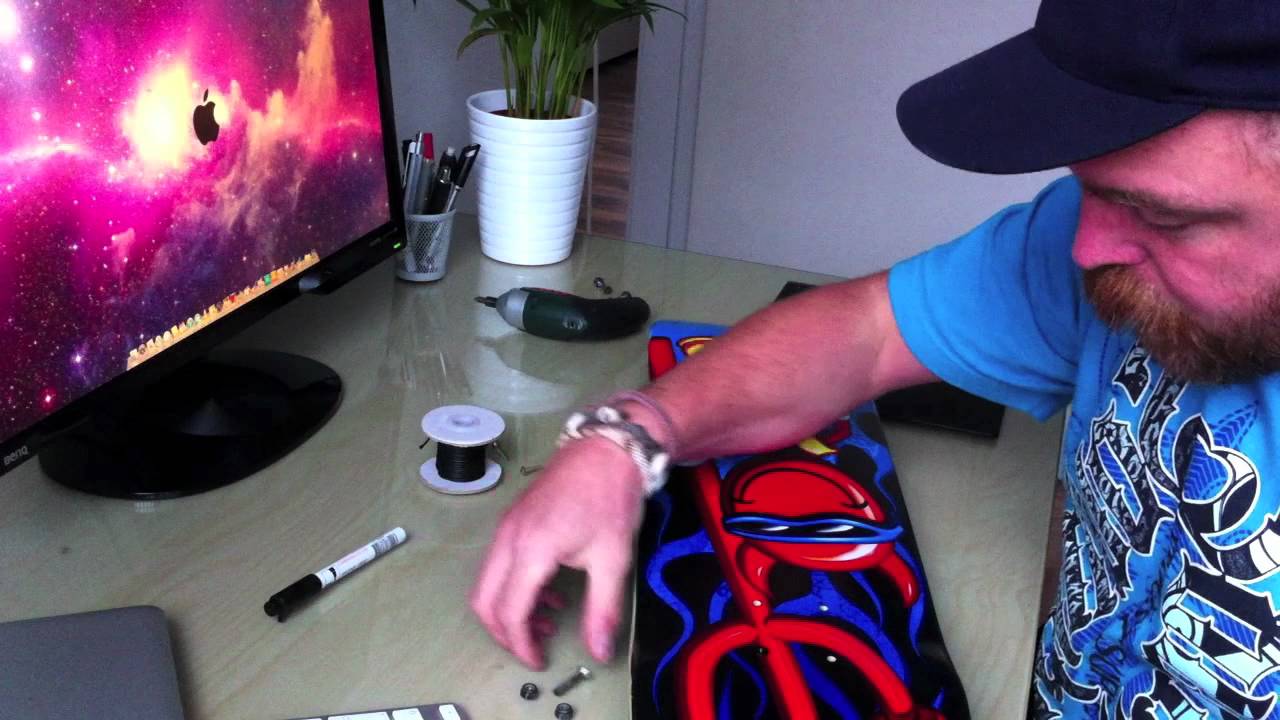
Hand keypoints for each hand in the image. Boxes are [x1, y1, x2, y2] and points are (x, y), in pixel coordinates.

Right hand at [470, 436, 646, 668]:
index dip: (521, 645)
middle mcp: (509, 539)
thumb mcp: (613, 558)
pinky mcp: (512, 520)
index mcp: (531, 550)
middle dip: (505, 632)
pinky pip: (498, 563)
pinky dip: (513, 586)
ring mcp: (507, 527)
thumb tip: (600, 651)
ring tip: (548, 617)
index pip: (510, 612)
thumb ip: (602, 609)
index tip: (540, 660)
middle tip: (535, 645)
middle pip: (485, 601)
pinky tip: (549, 589)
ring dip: (509, 608)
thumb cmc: (610, 497)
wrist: (608, 448)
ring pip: (487, 582)